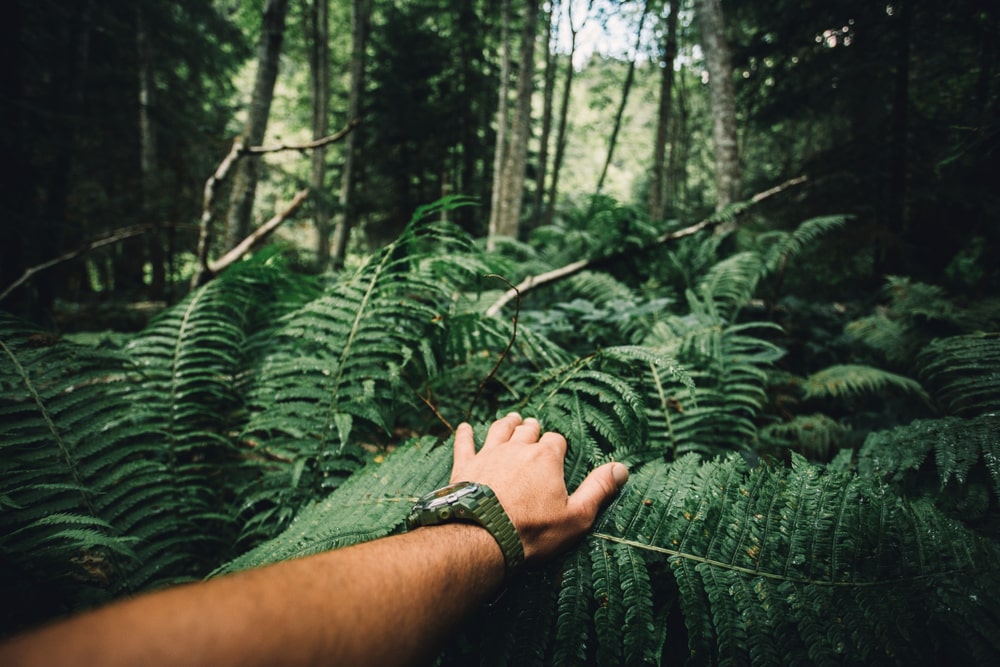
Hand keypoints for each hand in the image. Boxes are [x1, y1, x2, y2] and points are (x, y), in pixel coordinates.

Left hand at [449, 412, 628, 561]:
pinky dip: (465, 434)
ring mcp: (489, 454)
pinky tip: (465, 427)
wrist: (484, 537)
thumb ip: (599, 489)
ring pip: (499, 429)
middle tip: (533, 428)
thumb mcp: (577, 515)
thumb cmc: (533, 530)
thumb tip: (622, 468)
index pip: (556, 441)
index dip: (558, 446)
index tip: (558, 454)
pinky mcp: (465, 466)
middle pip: (527, 430)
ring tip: (512, 419)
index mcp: (546, 457)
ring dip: (507, 423)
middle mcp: (518, 448)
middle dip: (533, 429)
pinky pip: (465, 443)